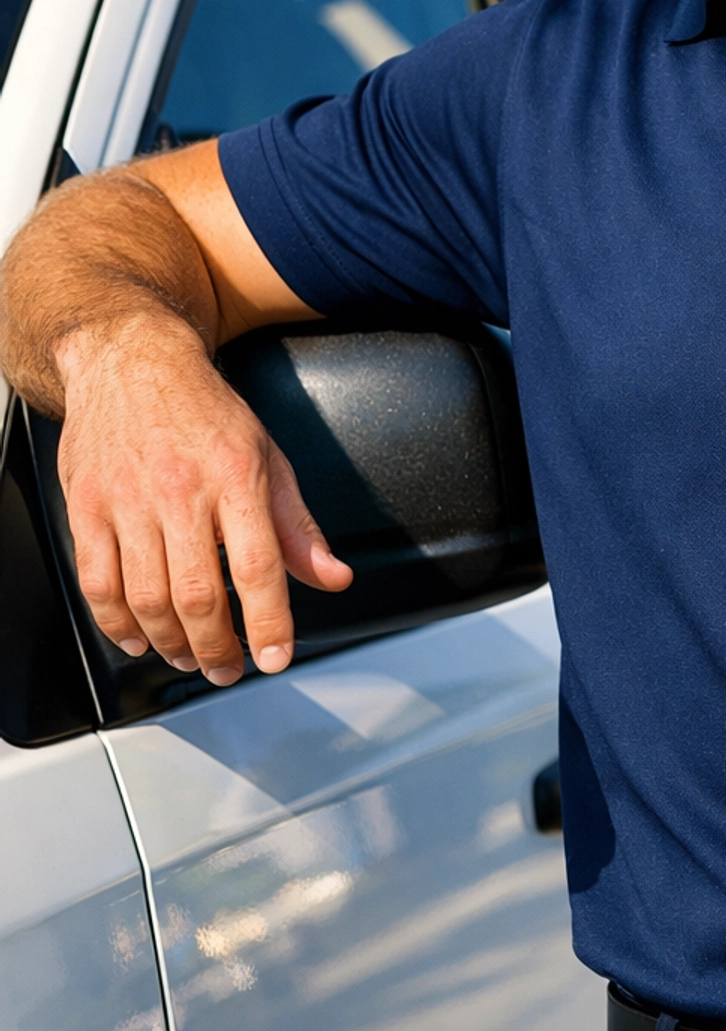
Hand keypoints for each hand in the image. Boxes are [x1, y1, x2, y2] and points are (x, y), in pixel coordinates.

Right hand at [54, 309, 351, 683]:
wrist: (131, 362)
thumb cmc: (203, 411)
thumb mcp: (268, 457)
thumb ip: (299, 527)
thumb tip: (333, 577)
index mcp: (235, 475)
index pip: (257, 566)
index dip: (268, 622)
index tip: (275, 657)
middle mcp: (181, 489)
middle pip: (198, 594)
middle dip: (217, 648)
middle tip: (228, 668)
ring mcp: (128, 500)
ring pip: (147, 598)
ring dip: (171, 644)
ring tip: (190, 658)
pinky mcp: (87, 507)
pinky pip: (98, 583)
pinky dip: (116, 623)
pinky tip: (138, 637)